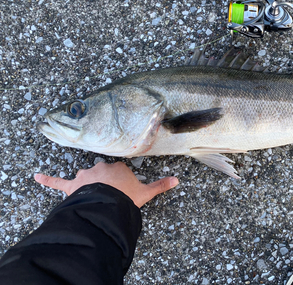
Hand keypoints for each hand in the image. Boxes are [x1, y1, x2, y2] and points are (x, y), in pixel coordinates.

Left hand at [34, 161, 178, 207]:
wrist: (107, 204)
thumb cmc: (126, 197)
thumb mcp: (146, 192)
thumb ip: (161, 185)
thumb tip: (178, 179)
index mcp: (117, 168)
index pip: (118, 172)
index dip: (120, 183)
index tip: (123, 191)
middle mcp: (100, 167)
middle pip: (101, 172)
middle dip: (104, 182)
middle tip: (109, 195)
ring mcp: (84, 176)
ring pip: (84, 176)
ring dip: (85, 183)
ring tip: (89, 196)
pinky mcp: (71, 186)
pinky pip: (57, 182)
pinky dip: (47, 179)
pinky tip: (35, 177)